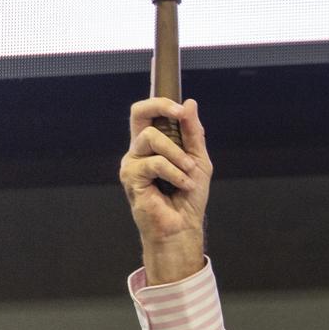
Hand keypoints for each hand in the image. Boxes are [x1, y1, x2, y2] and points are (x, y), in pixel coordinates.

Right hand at [119, 98, 212, 283]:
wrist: (183, 226)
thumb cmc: (189, 195)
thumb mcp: (198, 159)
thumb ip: (193, 133)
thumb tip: (190, 103)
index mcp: (154, 144)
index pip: (147, 113)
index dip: (161, 103)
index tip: (181, 108)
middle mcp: (138, 150)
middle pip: (138, 113)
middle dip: (161, 108)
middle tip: (180, 115)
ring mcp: (132, 163)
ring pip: (151, 138)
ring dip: (177, 154)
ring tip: (189, 173)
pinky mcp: (130, 178)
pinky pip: (154, 163)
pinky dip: (175, 173)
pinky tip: (184, 185)